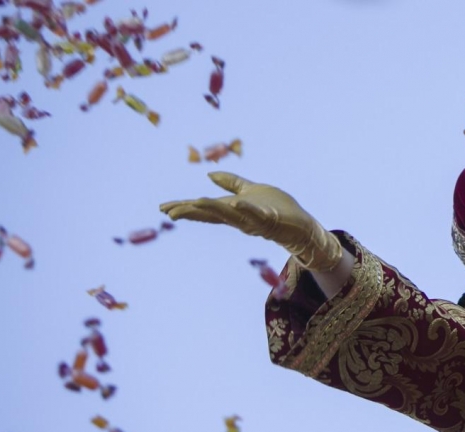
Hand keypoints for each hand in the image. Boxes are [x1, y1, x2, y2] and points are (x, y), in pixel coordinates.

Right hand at [159, 172, 342, 271]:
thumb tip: (210, 174)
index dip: (185, 207)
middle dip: (191, 211)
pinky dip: (247, 210)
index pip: (205, 208)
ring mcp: (253, 220)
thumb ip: (231, 183)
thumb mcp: (250, 191)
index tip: (164, 207)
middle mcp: (239, 217)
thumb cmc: (277, 208)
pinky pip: (257, 214)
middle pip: (211, 214)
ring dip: (212, 208)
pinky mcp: (270, 220)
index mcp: (232, 209)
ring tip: (194, 201)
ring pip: (230, 215)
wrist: (301, 224)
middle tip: (169, 211)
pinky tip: (237, 204)